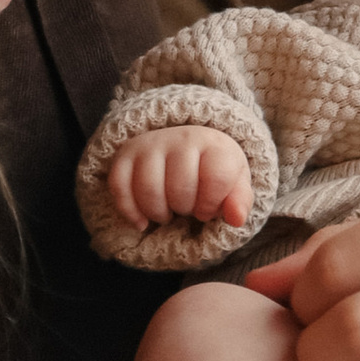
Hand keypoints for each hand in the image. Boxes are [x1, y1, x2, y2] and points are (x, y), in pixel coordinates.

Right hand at [108, 127, 253, 232]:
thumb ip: (239, 201)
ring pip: (149, 189)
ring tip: (167, 214)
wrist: (185, 144)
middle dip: (185, 209)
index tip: (208, 209)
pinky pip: (120, 187)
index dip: (211, 205)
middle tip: (187, 208)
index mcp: (214, 144)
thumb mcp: (235, 182)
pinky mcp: (126, 155)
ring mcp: (151, 145)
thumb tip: (236, 219)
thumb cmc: (212, 170)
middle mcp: (181, 138)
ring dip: (158, 213)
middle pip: (180, 189)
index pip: (216, 179)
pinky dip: (129, 212)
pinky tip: (142, 222)